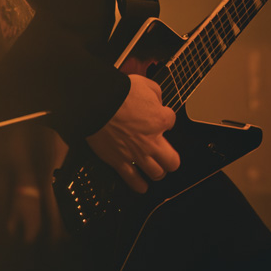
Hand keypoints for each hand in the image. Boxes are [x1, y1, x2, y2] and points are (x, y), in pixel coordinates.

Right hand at [86, 74, 178, 193]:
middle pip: (172, 161)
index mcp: (160, 120)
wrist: (97, 102)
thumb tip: (157, 100)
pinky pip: (133, 180)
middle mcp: (152, 141)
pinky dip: (139, 185)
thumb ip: (156, 93)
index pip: (172, 122)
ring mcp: (137, 153)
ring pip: (156, 173)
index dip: (166, 119)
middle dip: (171, 159)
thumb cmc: (119, 92)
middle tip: (167, 156)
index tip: (160, 119)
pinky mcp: (120, 161)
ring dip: (157, 171)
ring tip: (155, 170)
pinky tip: (142, 186)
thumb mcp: (145, 84)